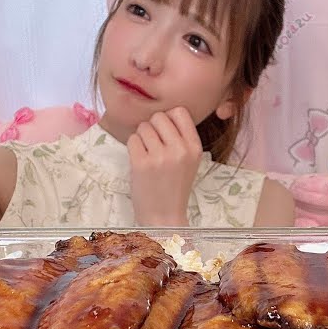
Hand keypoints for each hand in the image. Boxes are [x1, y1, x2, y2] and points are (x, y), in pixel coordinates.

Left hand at [127, 107, 202, 225]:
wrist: (164, 216)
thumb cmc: (174, 186)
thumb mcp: (189, 160)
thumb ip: (181, 137)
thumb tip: (162, 113)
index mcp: (195, 147)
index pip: (179, 111)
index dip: (169, 118)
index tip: (166, 132)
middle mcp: (180, 149)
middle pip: (159, 116)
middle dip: (153, 127)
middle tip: (154, 145)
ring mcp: (160, 156)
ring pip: (144, 127)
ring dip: (142, 138)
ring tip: (147, 154)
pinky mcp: (141, 163)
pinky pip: (133, 139)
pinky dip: (133, 148)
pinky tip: (140, 161)